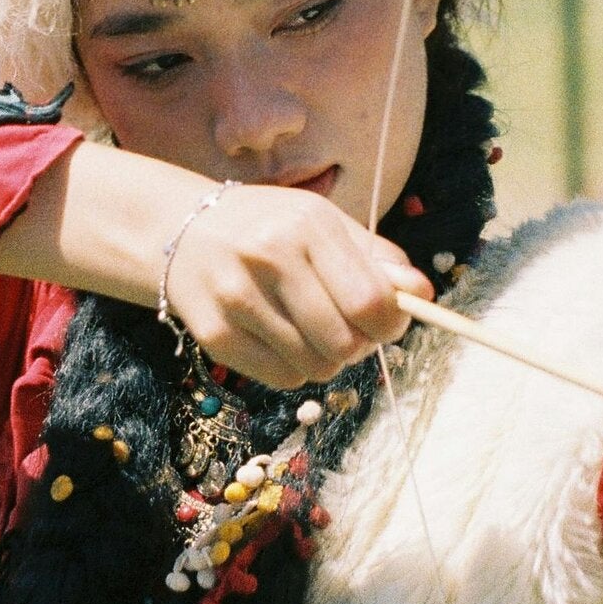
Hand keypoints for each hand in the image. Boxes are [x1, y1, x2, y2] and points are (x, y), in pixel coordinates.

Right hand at [163, 184, 429, 391]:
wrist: (180, 229)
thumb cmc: (269, 227)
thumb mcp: (324, 224)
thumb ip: (377, 258)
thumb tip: (423, 294)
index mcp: (308, 226)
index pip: (370, 301)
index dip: (392, 323)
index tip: (388, 321)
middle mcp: (270, 258)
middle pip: (345, 343)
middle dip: (359, 345)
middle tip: (348, 328)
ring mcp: (238, 299)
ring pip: (316, 368)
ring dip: (327, 359)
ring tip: (311, 329)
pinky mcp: (216, 334)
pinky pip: (284, 379)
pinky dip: (295, 368)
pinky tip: (281, 338)